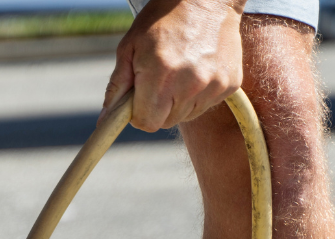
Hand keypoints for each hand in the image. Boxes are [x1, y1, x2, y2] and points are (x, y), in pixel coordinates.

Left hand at [101, 0, 244, 131]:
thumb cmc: (162, 20)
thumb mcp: (130, 46)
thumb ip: (117, 86)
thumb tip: (106, 120)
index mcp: (161, 75)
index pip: (147, 123)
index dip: (140, 114)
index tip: (140, 100)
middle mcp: (189, 84)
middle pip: (166, 122)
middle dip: (159, 107)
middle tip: (160, 79)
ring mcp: (212, 85)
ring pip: (186, 115)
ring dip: (179, 101)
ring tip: (180, 70)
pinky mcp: (229, 85)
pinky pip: (206, 105)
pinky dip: (198, 94)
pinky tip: (197, 69)